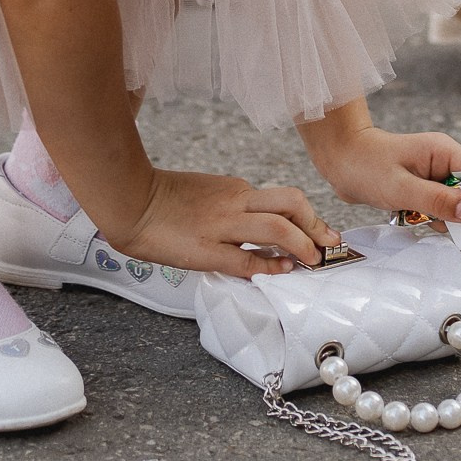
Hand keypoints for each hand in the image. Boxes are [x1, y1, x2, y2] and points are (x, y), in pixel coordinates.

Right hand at [109, 169, 339, 279]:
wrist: (130, 202)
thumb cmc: (163, 201)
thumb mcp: (207, 194)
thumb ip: (234, 207)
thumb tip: (258, 230)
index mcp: (235, 189)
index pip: (283, 199)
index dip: (308, 217)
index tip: (320, 232)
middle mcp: (235, 202)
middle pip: (292, 203)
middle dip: (317, 225)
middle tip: (330, 243)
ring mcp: (222, 225)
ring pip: (278, 226)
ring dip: (303, 244)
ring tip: (314, 260)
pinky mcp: (207, 249)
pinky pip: (249, 258)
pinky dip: (271, 265)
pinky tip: (282, 271)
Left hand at [306, 121, 460, 225]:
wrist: (338, 158)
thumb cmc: (364, 165)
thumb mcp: (400, 188)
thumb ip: (436, 200)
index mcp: (444, 151)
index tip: (446, 212)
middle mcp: (443, 160)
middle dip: (450, 211)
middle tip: (422, 213)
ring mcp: (433, 173)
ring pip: (452, 203)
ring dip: (434, 215)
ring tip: (408, 210)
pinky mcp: (422, 185)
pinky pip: (436, 206)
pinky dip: (423, 215)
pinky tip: (404, 211)